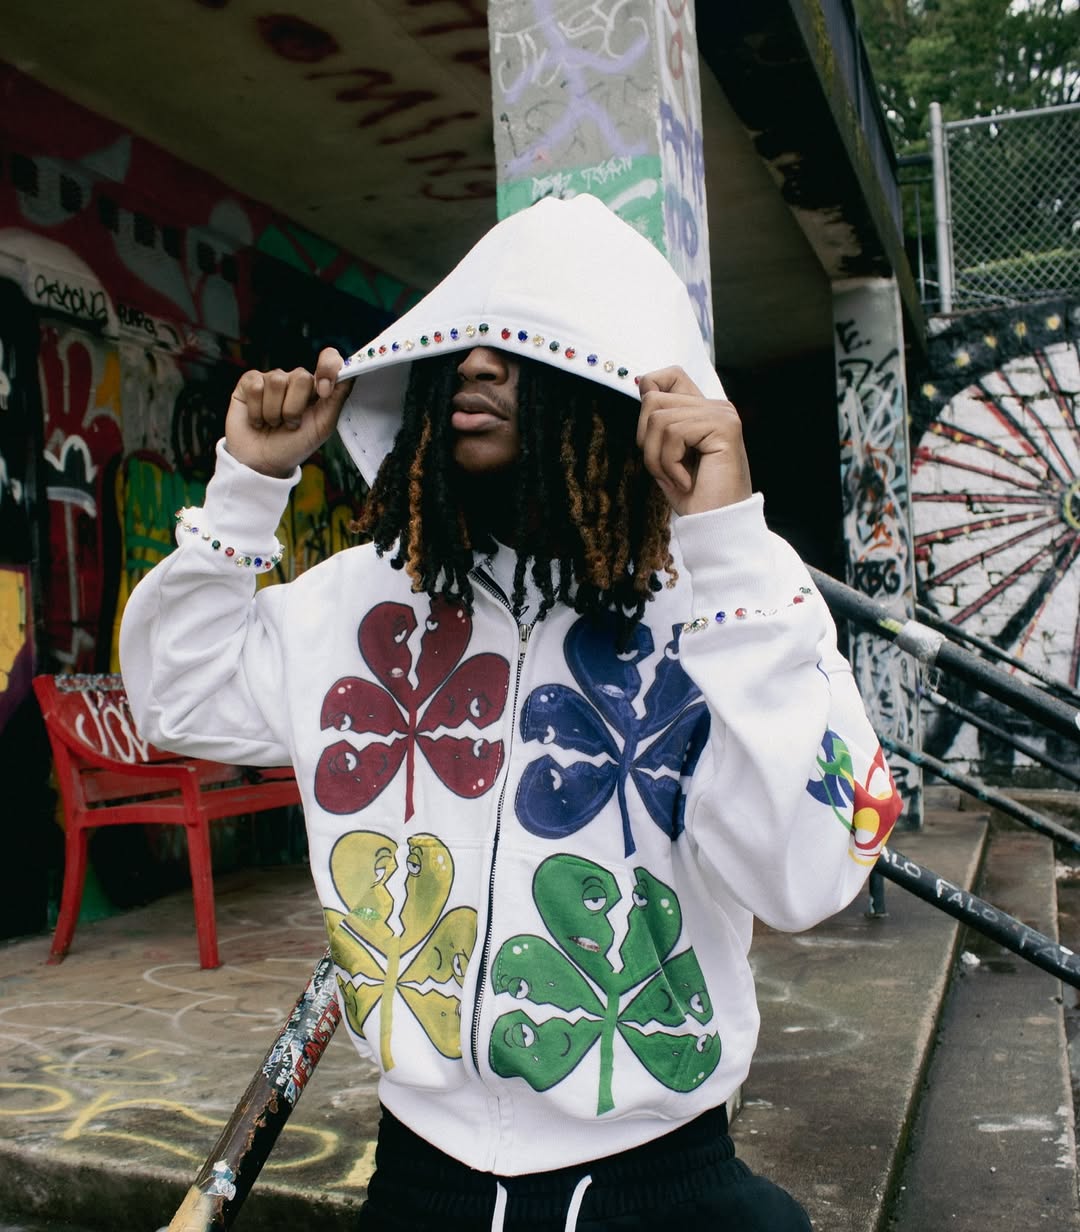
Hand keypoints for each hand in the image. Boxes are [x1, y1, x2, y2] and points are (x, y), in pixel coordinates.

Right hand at [224, 348, 353, 477]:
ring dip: (274, 412)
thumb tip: (352, 373)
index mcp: (317, 388)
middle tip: (289, 424)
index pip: (329, 360)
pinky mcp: (249, 382)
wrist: (263, 463)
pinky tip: (257, 419)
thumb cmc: (294, 446)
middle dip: (294, 408)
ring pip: (276, 382)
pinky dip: (256, 410)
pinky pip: (255, 386)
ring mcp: (272, 379)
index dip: (328, 369)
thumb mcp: (322, 427)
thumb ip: (337, 399)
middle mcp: (295, 380)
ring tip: (273, 424)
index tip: (323, 392)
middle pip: (301, 376)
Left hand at [636, 366, 751, 514]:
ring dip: (657, 458)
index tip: (650, 433)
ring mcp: (722, 414)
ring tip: (677, 478)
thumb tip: (642, 384)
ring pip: (658, 418)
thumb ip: (658, 421)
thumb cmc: (693, 496)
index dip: (650, 394)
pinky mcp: (724, 426)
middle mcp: (716, 406)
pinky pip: (674, 433)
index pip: (670, 375)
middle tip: (666, 469)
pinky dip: (670, 464)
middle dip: (647, 442)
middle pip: (653, 400)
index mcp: (703, 410)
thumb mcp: (665, 454)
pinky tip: (687, 482)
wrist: (715, 525)